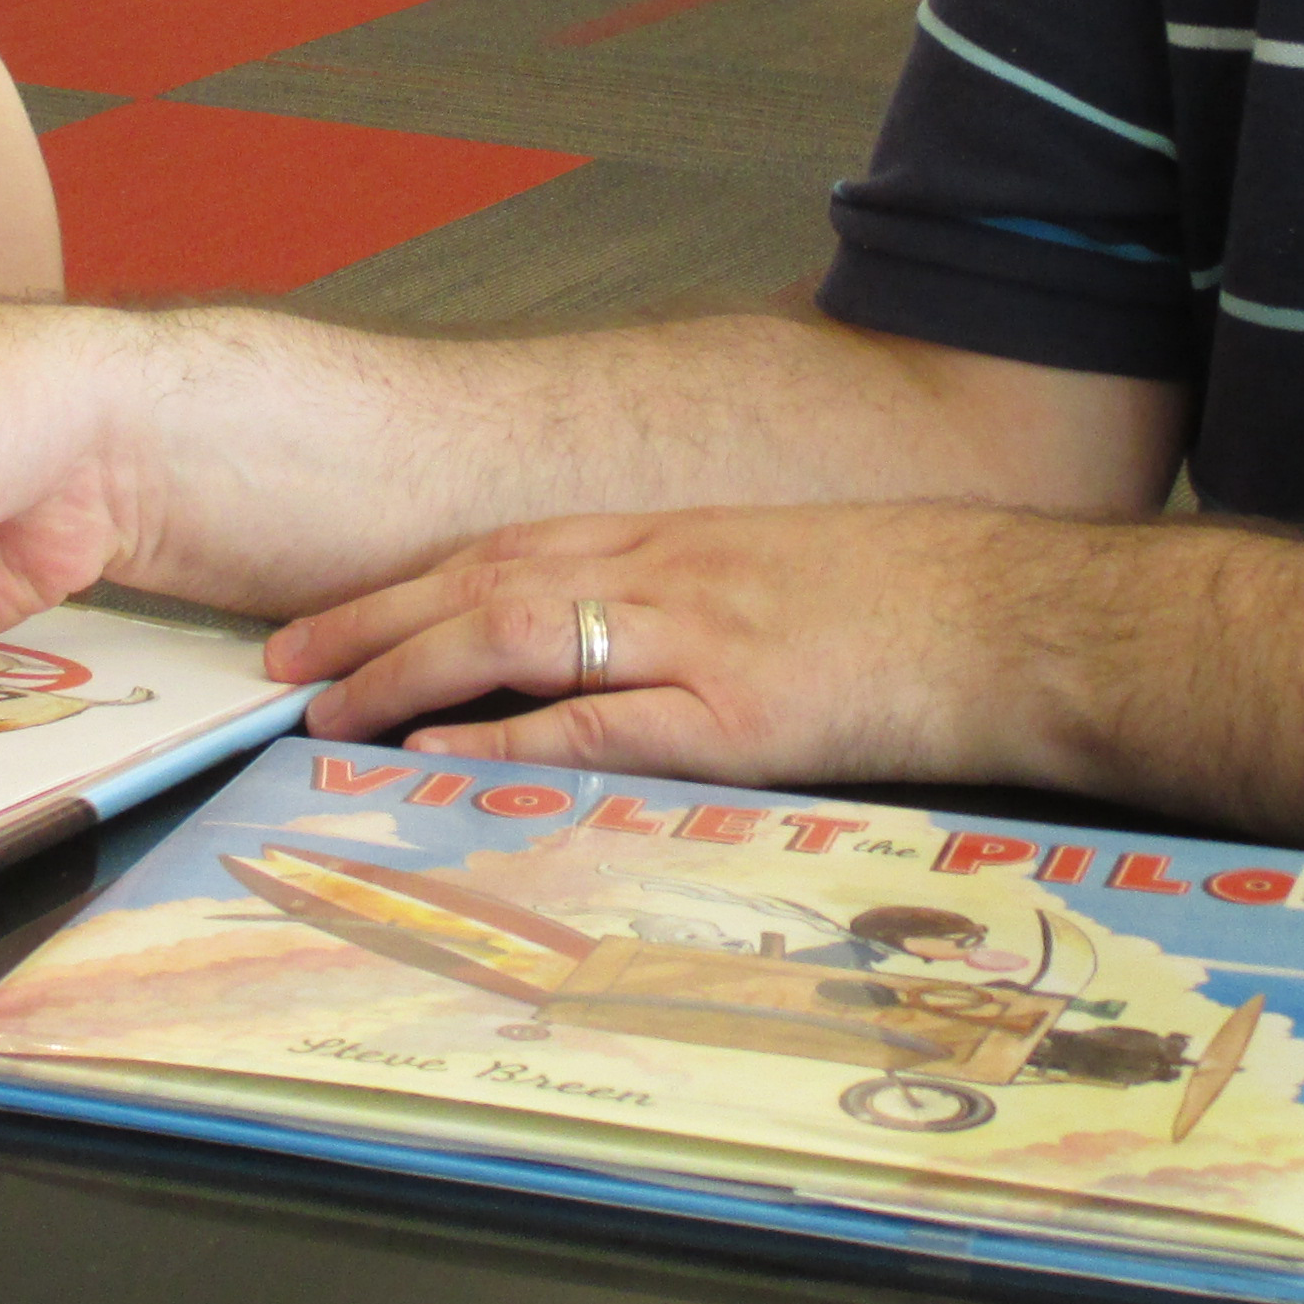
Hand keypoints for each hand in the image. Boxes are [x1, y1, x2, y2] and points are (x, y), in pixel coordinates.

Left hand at [270, 504, 1106, 785]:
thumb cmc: (913, 602)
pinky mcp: (737, 711)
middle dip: (369, 618)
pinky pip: (597, 725)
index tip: (332, 615)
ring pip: (515, 636)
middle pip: (481, 580)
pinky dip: (508, 742)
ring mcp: (695, 638)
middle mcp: (665, 571)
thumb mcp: (778, 580)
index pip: (508, 549)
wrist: (1022, 617)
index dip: (406, 581)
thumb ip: (688, 604)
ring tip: (326, 711)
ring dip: (407, 671)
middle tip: (281, 661)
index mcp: (675, 542)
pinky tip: (443, 760)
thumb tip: (606, 653)